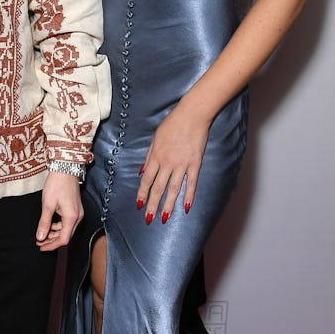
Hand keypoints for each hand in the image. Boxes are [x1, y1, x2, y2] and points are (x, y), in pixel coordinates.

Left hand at [36, 172, 83, 250]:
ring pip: (67, 230)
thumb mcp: (47, 205)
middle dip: (52, 240)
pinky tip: (50, 224)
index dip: (51, 245)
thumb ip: (44, 222)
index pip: (63, 239)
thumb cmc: (57, 184)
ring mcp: (78, 213)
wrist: (65, 169)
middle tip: (39, 241)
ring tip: (42, 233)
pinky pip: (68, 222)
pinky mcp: (76, 209)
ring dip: (55, 233)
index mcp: (71, 217)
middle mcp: (78, 217)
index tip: (41, 247)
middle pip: (66, 236)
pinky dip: (58, 226)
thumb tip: (40, 237)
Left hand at [136, 100, 209, 224]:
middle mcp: (167, 163)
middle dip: (152, 204)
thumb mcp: (155, 138)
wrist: (191, 115)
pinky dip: (189, 195)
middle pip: (158, 188)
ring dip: (168, 204)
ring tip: (165, 218)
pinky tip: (186, 207)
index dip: (142, 193)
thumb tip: (143, 171)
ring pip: (173, 188)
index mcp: (156, 156)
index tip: (139, 205)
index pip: (147, 180)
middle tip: (148, 218)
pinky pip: (191, 182)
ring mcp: (182, 164)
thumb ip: (149, 156)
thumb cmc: (172, 124)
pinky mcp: (195, 163)